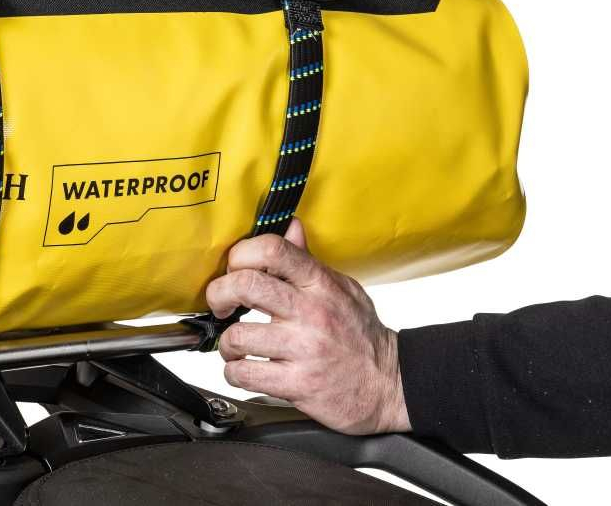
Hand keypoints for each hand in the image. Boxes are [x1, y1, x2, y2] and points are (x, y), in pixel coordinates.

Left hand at [206, 218, 410, 434]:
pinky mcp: (298, 384)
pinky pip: (245, 374)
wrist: (392, 384)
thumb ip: (309, 261)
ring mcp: (304, 349)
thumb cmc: (362, 336)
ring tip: (236, 346)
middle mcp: (312, 313)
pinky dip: (235, 373)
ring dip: (227, 343)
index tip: (233, 268)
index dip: (240, 254)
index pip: (272, 249)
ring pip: (238, 336)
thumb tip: (290, 226)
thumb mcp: (343, 289)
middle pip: (245, 285)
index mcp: (320, 285)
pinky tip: (244, 369)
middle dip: (219, 293)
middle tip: (220, 304)